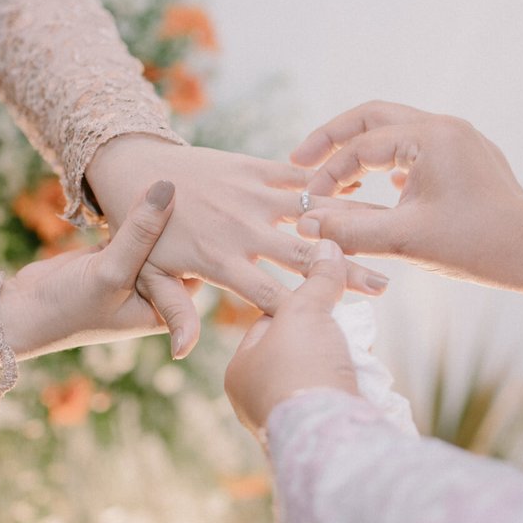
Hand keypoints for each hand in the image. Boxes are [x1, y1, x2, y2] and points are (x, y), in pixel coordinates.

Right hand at [0, 180, 186, 358]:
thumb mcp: (111, 270)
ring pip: (152, 237)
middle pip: (176, 250)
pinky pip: (130, 229)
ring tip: (167, 175)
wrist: (20, 312)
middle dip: (180, 220)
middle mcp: (152, 292)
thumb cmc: (68, 306)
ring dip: (154, 213)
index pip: (198, 268)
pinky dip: (132, 212)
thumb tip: (169, 186)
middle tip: (192, 181)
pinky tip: (140, 183)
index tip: (208, 200)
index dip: (201, 236)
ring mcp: (131, 274)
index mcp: (163, 308)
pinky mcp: (110, 257)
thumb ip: (140, 231)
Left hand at [84, 136, 390, 356]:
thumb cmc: (146, 235)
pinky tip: (364, 184)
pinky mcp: (253, 169)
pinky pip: (297, 175)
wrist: (135, 169)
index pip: (270, 294)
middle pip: (303, 257)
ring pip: (312, 213)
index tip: (340, 322)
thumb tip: (183, 354)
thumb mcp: (151, 277)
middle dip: (347, 271)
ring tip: (387, 232)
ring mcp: (250, 196)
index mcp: (220, 261)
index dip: (304, 310)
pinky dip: (329, 180)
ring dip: (351, 223)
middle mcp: (241, 230)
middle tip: (384, 286)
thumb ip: (175, 310)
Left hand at [224, 240, 358, 433]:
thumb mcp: (306, 312)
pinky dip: (348, 385)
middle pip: (295, 350)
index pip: (268, 323)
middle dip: (324, 336)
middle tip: (346, 324)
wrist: (329, 437)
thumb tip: (328, 246)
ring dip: (338, 362)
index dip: (299, 305)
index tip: (324, 296)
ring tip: (355, 352)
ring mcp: (287, 420)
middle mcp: (257, 399)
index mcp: (240, 371)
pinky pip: (332, 398)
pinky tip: (361, 378)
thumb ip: (317, 279)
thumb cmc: (301, 369)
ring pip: (317, 376)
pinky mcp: (318, 434)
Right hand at [291, 101, 522, 296]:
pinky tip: (373, 190)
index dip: (327, 173)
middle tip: (299, 159)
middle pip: (372, 116)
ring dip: (360, 151)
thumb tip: (305, 225)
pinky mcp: (464, 155)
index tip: (306, 200)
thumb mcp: (406, 239)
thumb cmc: (477, 245)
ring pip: (393, 130)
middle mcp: (444, 126)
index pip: (361, 146)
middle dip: (333, 139)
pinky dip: (387, 163)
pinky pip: (414, 147)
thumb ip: (351, 230)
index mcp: (430, 137)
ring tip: (333, 179)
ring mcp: (457, 138)